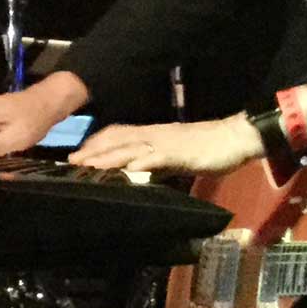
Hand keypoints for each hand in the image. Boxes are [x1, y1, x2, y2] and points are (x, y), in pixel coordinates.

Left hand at [68, 113, 263, 175]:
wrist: (235, 138)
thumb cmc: (207, 148)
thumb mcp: (176, 156)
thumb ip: (156, 162)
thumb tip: (137, 173)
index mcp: (154, 134)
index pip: (118, 134)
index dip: (97, 143)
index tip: (77, 155)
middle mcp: (155, 135)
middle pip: (118, 139)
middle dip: (94, 150)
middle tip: (71, 162)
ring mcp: (167, 143)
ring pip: (132, 147)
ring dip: (109, 157)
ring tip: (88, 166)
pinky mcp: (181, 153)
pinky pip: (158, 157)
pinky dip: (142, 163)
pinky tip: (129, 171)